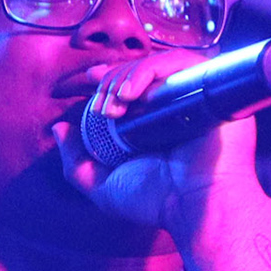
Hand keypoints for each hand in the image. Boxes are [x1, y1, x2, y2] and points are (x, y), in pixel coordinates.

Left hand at [51, 49, 265, 234]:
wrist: (197, 206)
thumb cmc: (158, 201)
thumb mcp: (104, 186)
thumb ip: (76, 162)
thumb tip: (59, 128)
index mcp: (158, 122)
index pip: (134, 84)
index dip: (110, 77)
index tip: (90, 79)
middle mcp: (179, 105)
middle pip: (143, 71)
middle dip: (112, 81)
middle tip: (102, 107)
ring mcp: (197, 95)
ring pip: (158, 64)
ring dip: (128, 76)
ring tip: (115, 103)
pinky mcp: (212, 88)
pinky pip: (182, 64)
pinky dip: (152, 71)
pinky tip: (132, 94)